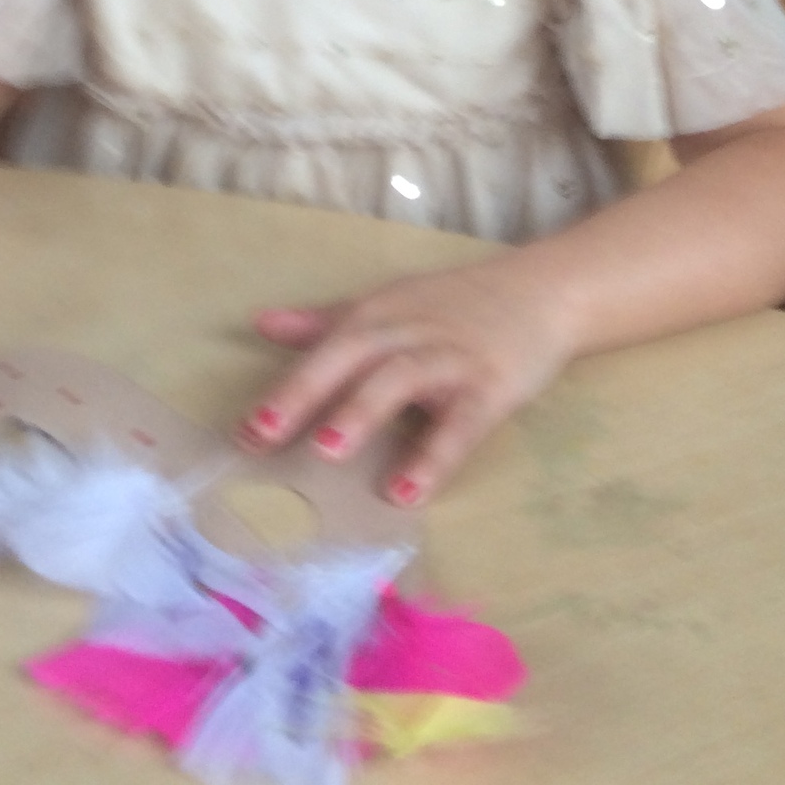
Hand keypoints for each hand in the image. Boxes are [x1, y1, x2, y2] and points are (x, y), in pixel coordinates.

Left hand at [238, 250, 575, 507]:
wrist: (542, 292)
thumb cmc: (455, 306)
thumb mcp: (388, 305)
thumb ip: (326, 322)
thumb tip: (260, 323)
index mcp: (377, 315)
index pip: (323, 348)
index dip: (283, 387)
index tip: (242, 430)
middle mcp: (408, 331)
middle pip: (350, 356)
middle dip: (304, 393)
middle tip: (261, 436)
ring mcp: (450, 357)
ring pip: (399, 378)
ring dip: (361, 411)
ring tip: (325, 451)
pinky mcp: (490, 386)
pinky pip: (460, 424)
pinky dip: (433, 456)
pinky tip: (406, 492)